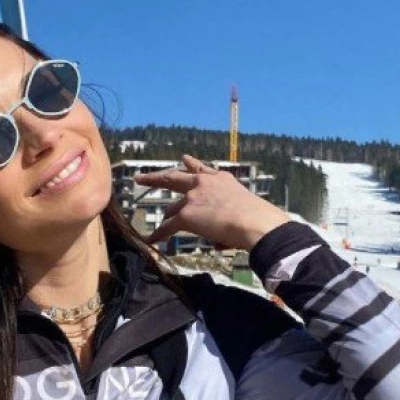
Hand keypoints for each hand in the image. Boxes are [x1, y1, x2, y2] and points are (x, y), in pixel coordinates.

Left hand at [136, 155, 290, 250]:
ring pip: (172, 209)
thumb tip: (218, 241)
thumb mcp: (242, 206)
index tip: (183, 158)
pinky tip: (152, 240)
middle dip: (155, 178)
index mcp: (221, 179)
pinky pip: (167, 227)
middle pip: (173, 178)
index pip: (201, 169)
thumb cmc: (257, 219)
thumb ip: (227, 216)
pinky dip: (159, 235)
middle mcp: (204, 184)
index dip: (190, 164)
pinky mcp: (185, 215)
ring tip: (162, 225)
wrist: (255, 222)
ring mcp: (192, 198)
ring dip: (168, 217)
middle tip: (142, 178)